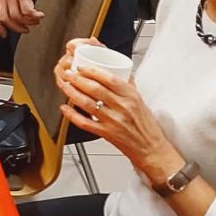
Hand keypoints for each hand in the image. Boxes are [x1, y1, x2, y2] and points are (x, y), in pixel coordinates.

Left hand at [0, 0, 45, 35]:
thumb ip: (5, 0)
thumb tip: (9, 18)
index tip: (4, 34)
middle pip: (5, 19)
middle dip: (16, 28)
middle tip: (25, 29)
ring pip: (17, 17)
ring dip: (28, 22)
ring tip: (34, 21)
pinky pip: (27, 11)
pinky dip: (34, 16)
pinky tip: (39, 15)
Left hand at [54, 39, 181, 177]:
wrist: (151, 148)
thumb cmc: (145, 125)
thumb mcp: (140, 100)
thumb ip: (127, 85)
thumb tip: (116, 70)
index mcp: (131, 96)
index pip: (110, 79)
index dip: (92, 71)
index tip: (81, 67)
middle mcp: (122, 107)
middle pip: (95, 89)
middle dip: (77, 79)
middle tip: (68, 73)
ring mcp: (113, 121)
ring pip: (87, 103)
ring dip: (72, 93)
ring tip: (64, 85)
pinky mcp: (106, 133)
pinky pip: (85, 123)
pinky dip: (72, 115)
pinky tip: (64, 108)